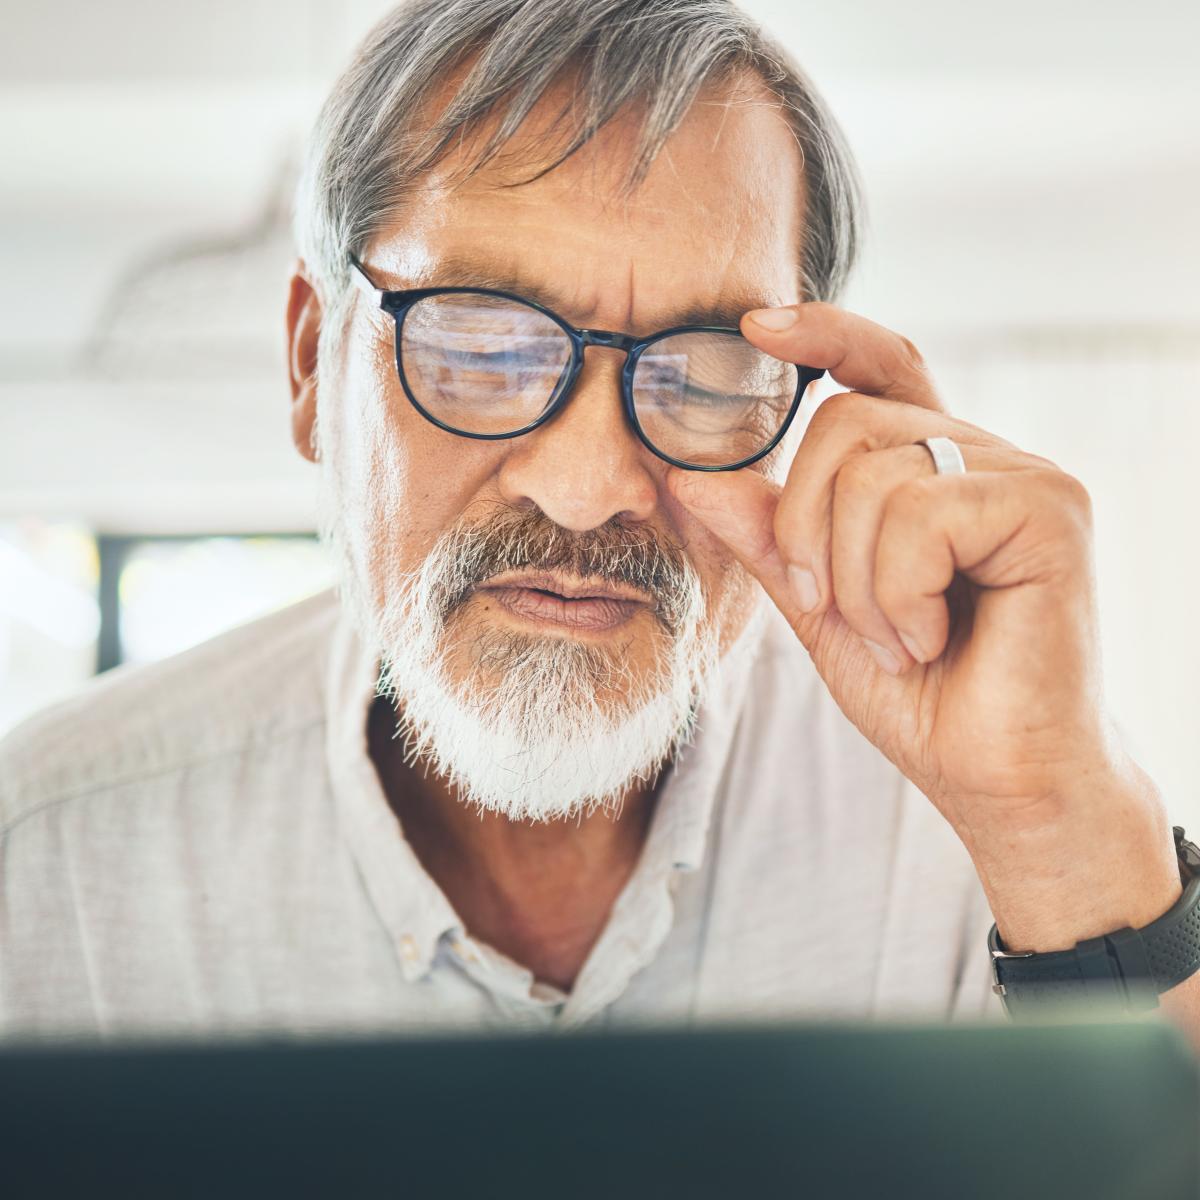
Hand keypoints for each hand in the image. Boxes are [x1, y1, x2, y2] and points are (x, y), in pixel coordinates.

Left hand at [668, 303, 1179, 950]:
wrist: (996, 780)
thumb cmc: (922, 694)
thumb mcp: (820, 607)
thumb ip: (767, 537)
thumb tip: (689, 475)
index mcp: (934, 470)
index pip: (880, 366)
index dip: (823, 334)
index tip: (755, 325)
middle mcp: (983, 457)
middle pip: (845, 424)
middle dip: (808, 530)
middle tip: (832, 608)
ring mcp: (1024, 477)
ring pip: (875, 474)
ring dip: (855, 581)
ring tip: (902, 638)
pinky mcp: (1049, 510)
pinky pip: (920, 516)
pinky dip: (898, 594)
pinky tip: (933, 639)